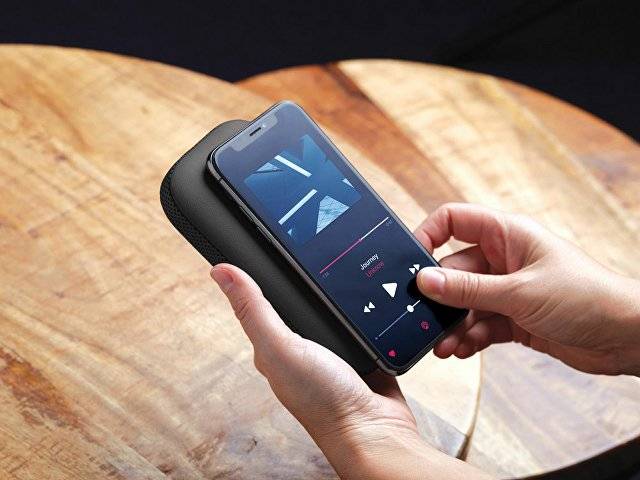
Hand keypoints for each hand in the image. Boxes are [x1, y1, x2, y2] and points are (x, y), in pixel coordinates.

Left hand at [211, 264, 488, 479]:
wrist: (376, 428)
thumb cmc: (323, 400)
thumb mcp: (281, 347)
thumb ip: (254, 310)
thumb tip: (220, 272)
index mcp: (274, 342)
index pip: (260, 297)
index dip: (258, 270)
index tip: (261, 238)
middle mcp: (301, 342)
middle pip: (298, 296)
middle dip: (306, 274)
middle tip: (312, 241)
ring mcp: (332, 343)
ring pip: (330, 303)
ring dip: (338, 288)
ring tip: (342, 258)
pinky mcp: (360, 344)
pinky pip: (361, 315)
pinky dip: (365, 303)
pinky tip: (368, 288)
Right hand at [415, 203, 639, 375]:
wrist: (627, 338)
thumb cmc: (588, 297)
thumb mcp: (519, 292)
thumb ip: (468, 289)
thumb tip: (425, 280)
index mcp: (507, 235)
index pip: (455, 221)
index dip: (428, 234)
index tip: (410, 260)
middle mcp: (505, 259)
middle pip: (454, 269)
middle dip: (440, 296)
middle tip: (423, 317)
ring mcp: (508, 289)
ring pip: (465, 302)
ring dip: (452, 323)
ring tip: (443, 344)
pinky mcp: (514, 317)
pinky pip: (480, 323)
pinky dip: (469, 337)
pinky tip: (462, 349)